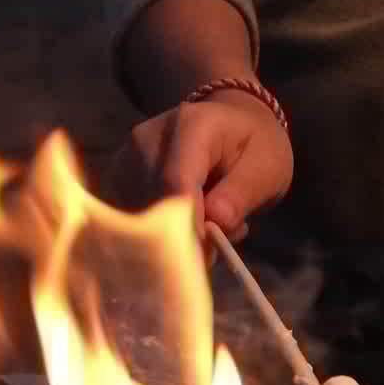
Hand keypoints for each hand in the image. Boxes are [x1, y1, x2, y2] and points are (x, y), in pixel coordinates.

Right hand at [111, 87, 292, 239]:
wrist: (232, 126)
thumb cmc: (253, 147)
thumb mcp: (266, 167)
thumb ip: (242, 193)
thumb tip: (216, 221)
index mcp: (192, 125)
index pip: (177, 179)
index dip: (187, 223)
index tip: (202, 259)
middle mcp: (148, 137)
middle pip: (153, 201)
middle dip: (184, 236)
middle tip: (216, 251)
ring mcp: (127, 157)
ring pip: (139, 216)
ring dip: (173, 236)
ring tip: (210, 225)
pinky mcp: (117, 179)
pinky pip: (131, 219)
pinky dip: (158, 233)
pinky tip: (186, 223)